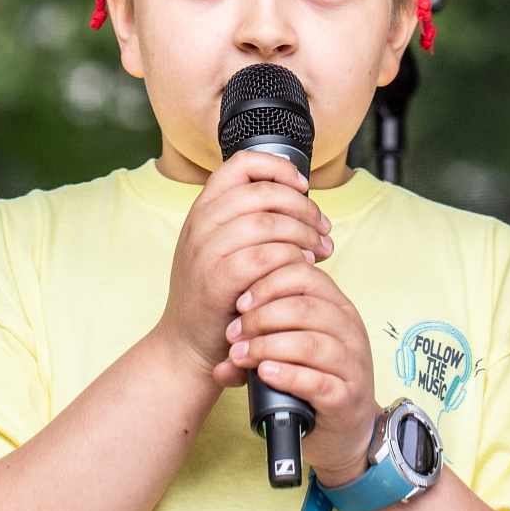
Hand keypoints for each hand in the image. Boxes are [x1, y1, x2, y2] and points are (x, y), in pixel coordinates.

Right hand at [156, 152, 332, 379]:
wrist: (186, 346)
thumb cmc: (216, 297)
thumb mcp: (223, 249)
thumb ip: (250, 223)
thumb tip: (301, 203)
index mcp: (203, 209)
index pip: (239, 164)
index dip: (277, 167)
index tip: (302, 185)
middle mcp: (200, 224)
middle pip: (263, 192)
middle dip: (303, 207)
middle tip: (323, 228)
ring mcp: (205, 251)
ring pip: (268, 223)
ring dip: (304, 234)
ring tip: (321, 251)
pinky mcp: (217, 280)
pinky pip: (265, 256)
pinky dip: (291, 259)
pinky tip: (305, 269)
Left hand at [215, 261, 379, 486]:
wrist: (341, 430)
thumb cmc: (312, 379)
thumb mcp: (288, 349)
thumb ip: (262, 338)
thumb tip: (221, 352)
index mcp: (337, 307)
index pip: (305, 275)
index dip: (268, 284)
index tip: (240, 303)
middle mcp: (350, 332)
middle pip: (306, 308)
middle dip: (261, 318)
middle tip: (233, 334)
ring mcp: (353, 365)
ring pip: (311, 343)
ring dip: (268, 347)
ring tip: (241, 355)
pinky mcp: (347, 398)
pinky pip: (318, 382)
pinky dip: (288, 375)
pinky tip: (265, 374)